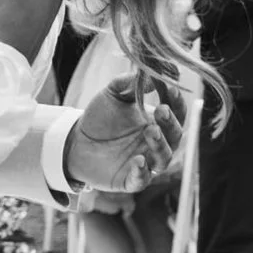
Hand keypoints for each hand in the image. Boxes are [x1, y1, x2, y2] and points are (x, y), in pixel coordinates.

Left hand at [64, 74, 175, 197]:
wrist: (75, 142)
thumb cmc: (100, 117)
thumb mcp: (113, 94)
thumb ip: (131, 83)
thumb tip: (151, 72)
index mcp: (157, 122)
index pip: (176, 113)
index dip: (177, 102)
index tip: (171, 89)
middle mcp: (156, 144)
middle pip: (175, 136)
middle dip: (171, 123)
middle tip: (160, 110)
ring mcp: (145, 163)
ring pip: (163, 158)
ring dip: (160, 145)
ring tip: (151, 130)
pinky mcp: (130, 180)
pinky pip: (142, 179)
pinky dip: (142, 172)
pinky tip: (138, 160)